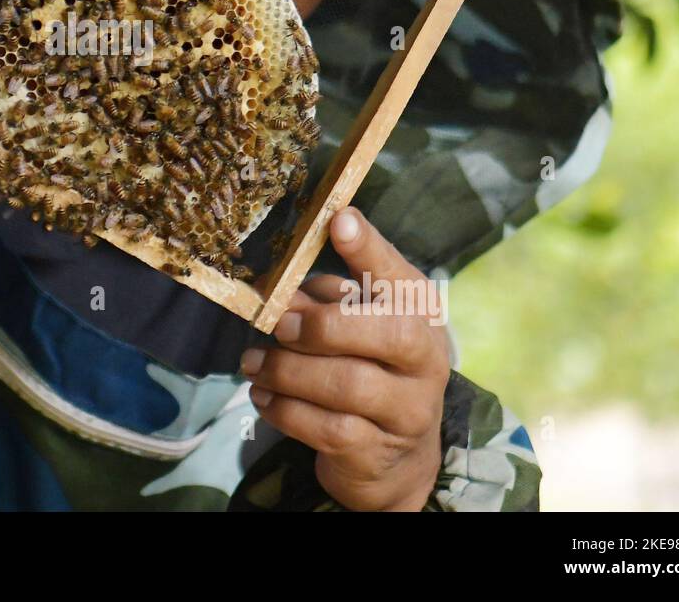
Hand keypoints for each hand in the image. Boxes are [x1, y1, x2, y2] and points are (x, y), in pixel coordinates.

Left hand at [240, 207, 450, 510]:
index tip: (337, 220)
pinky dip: (285, 410)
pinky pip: (328, 430)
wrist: (394, 457)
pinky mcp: (377, 453)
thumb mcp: (356, 326)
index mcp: (419, 316)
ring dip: (288, 371)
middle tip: (277, 324)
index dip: (370, 248)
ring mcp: (407, 411)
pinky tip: (263, 397)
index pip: (401, 277)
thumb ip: (326, 301)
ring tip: (253, 362)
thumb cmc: (369, 369)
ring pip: (348, 385)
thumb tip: (285, 290)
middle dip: (321, 325)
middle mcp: (425, 361)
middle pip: (386, 335)